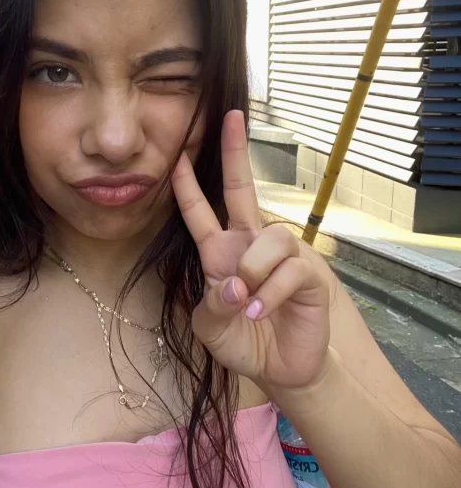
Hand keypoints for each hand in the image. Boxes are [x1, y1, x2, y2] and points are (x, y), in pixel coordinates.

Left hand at [171, 110, 330, 394]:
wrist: (281, 370)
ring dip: (254, 271)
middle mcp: (251, 245)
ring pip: (270, 237)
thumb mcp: (211, 327)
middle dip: (236, 153)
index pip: (201, 212)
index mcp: (221, 253)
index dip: (188, 186)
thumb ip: (212, 304)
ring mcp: (282, 256)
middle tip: (231, 118)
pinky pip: (290, 269)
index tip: (178, 157)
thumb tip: (235, 284)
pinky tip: (262, 312)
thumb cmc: (243, 341)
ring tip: (248, 303)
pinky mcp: (310, 274)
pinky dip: (271, 293)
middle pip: (242, 189)